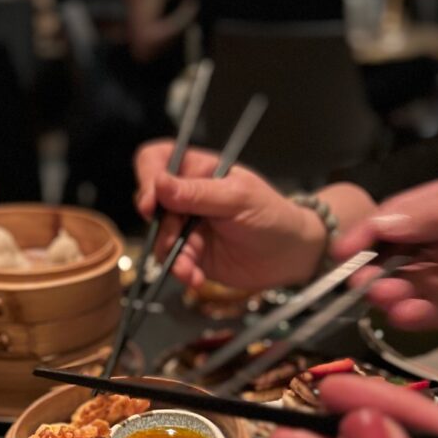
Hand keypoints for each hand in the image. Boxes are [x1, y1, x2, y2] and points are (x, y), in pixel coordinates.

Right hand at [134, 141, 327, 290]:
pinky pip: (172, 260)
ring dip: (172, 256)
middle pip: (151, 204)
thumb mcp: (237, 198)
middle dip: (163, 227)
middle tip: (175, 241)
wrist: (289, 255)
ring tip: (190, 268)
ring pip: (160, 237)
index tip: (152, 203)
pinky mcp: (191, 253)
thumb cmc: (272, 215)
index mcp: (198, 170)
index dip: (147, 178)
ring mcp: (187, 226)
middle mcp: (187, 196)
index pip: (157, 160)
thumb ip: (197, 193)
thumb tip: (159, 183)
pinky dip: (181, 271)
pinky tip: (195, 277)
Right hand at [334, 174, 437, 340]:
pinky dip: (411, 317)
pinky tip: (408, 316)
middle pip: (396, 249)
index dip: (371, 228)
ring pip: (405, 283)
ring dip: (389, 292)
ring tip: (387, 300)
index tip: (343, 250)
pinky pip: (425, 313)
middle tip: (359, 283)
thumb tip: (383, 223)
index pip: (402, 211)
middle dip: (376, 266)